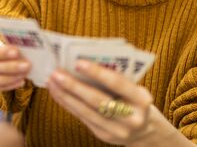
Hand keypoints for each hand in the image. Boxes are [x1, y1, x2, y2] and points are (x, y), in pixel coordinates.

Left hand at [47, 60, 179, 145]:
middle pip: (98, 101)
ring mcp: (117, 130)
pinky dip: (67, 104)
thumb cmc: (133, 99)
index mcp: (141, 99)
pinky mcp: (103, 136)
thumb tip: (82, 61)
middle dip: (74, 86)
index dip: (98, 73)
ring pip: (86, 112)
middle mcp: (131, 118)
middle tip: (56, 73)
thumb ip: (115, 77)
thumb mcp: (134, 87)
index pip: (118, 84)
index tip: (78, 62)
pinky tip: (57, 92)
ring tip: (52, 81)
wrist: (144, 129)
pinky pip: (82, 118)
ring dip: (65, 95)